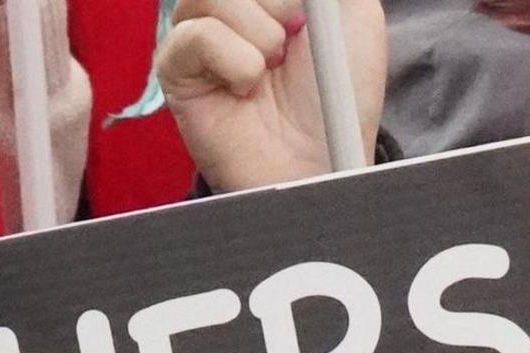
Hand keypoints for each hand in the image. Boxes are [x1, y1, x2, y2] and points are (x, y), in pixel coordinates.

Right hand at [159, 0, 385, 193]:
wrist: (322, 160)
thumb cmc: (338, 96)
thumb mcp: (354, 15)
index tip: (295, 15)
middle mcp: (227, 4)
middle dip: (278, 1)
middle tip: (294, 34)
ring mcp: (197, 31)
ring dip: (261, 32)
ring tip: (272, 68)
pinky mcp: (175, 67)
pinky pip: (197, 34)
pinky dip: (236, 60)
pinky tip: (246, 87)